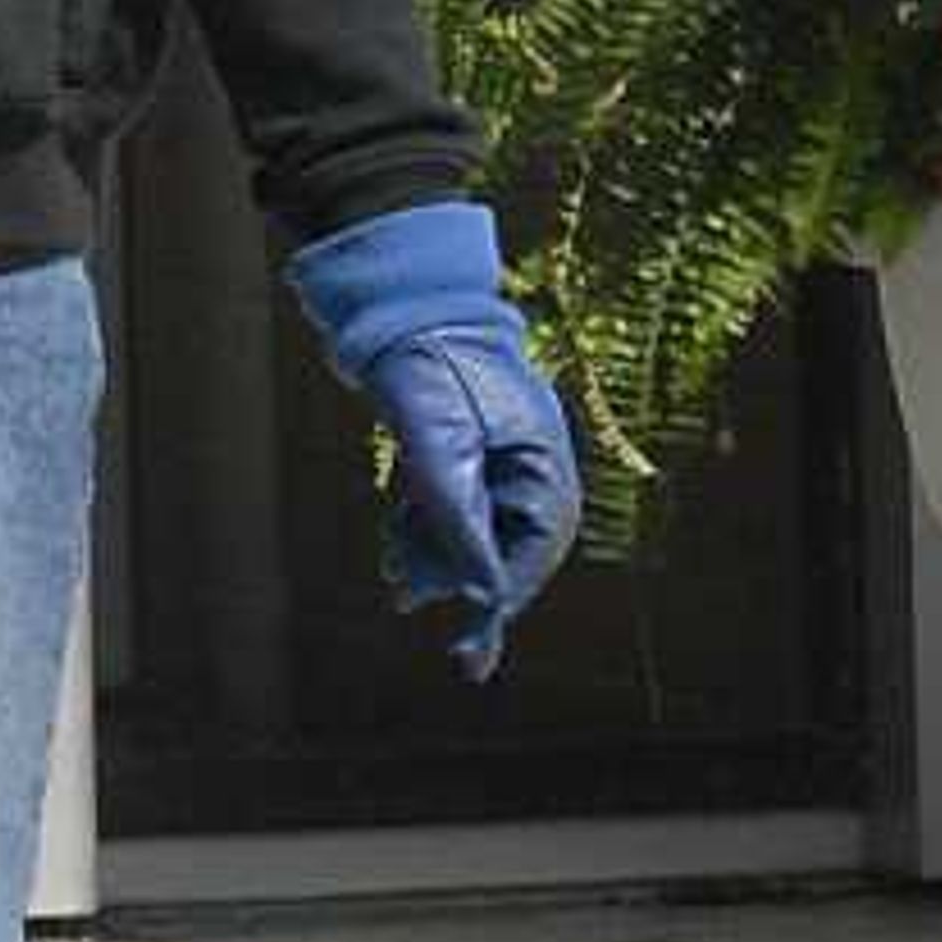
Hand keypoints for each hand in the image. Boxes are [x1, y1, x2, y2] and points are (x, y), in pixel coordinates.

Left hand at [363, 325, 581, 682]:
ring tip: (399, 585)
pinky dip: (426, 530)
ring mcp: (496, 456)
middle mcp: (527, 463)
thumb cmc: (427, 365)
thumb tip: (475, 587)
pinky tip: (398, 551)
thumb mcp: (436, 447)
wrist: (401, 304)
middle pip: (504, 546)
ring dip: (438, 559)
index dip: (501, 596)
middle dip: (462, 580)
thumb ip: (456, 516)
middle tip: (424, 615)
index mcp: (543, 463)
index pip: (533, 550)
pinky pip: (453, 506)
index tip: (472, 637)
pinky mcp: (463, 450)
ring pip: (473, 529)